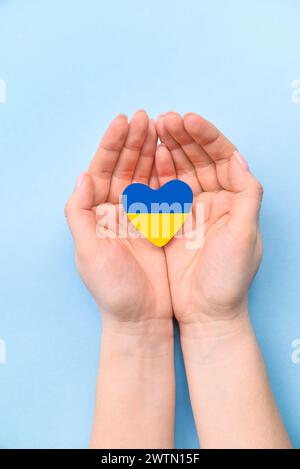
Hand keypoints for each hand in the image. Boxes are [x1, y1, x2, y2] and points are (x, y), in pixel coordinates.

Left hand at [65, 111, 171, 328]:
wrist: (142, 317)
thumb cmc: (113, 290)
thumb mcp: (88, 253)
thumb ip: (79, 214)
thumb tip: (81, 176)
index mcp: (95, 213)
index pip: (101, 170)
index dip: (111, 146)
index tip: (123, 122)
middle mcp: (115, 210)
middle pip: (123, 167)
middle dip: (133, 141)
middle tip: (145, 117)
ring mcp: (138, 215)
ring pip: (143, 174)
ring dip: (150, 150)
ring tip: (160, 126)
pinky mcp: (159, 224)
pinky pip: (163, 192)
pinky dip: (166, 173)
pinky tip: (171, 155)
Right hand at [155, 112, 262, 325]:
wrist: (207, 312)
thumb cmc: (229, 279)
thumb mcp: (245, 237)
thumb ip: (248, 195)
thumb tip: (239, 156)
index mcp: (236, 200)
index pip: (223, 157)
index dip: (207, 136)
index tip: (188, 120)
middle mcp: (215, 200)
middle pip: (199, 159)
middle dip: (183, 137)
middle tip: (165, 119)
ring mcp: (192, 209)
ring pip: (181, 170)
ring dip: (168, 149)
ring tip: (153, 129)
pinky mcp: (173, 221)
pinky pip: (164, 190)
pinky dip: (157, 174)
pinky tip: (149, 159)